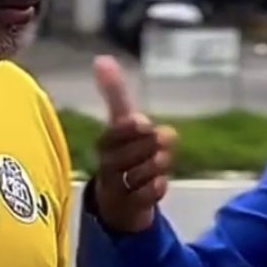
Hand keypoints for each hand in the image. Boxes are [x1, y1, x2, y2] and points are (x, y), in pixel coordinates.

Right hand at [91, 55, 177, 233]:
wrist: (119, 201)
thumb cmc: (122, 154)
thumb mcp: (120, 124)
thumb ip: (114, 94)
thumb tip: (101, 58)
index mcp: (106, 143)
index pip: (114, 133)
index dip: (129, 128)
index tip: (143, 121)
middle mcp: (108, 165)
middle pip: (129, 154)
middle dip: (149, 145)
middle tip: (164, 138)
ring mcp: (118, 188)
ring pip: (139, 175)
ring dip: (156, 166)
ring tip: (163, 159)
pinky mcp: (130, 208)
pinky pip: (144, 198)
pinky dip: (155, 189)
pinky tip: (161, 183)